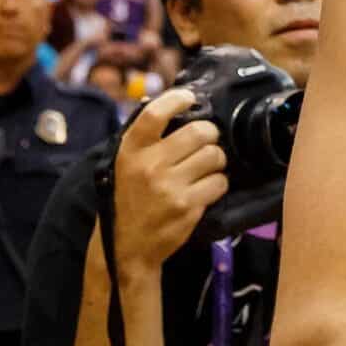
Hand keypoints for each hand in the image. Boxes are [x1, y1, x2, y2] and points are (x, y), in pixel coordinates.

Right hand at [110, 88, 225, 269]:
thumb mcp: (125, 166)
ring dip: (216, 161)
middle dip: (210, 135)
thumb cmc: (129, 200)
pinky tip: (204, 190)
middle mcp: (149, 166)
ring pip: (215, 156)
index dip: (177, 99)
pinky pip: (220, 182)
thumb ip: (145, 139)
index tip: (189, 98)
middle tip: (205, 144)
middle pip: (201, 132)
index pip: (154, 114)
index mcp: (130, 152)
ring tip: (205, 169)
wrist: (125, 247)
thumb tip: (172, 103)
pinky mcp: (187, 206)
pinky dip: (218, 184)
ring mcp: (169, 187)